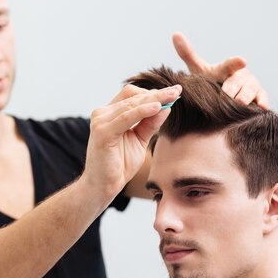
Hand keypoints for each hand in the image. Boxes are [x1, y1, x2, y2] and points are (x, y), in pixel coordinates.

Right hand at [82, 84, 182, 200]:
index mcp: (109, 114)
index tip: (174, 92)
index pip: (132, 95)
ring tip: (171, 96)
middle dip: (157, 93)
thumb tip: (166, 106)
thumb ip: (150, 123)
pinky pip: (126, 117)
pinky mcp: (102, 132)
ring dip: (154, 99)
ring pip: (131, 104)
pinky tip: (157, 107)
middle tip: (176, 90)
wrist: (104, 186)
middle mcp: (102, 114)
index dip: (153, 92)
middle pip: (132, 95)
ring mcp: (101, 121)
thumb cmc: (119, 165)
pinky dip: (143, 111)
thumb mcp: (139, 140)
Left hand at [172, 32, 268, 108]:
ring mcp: (251, 85)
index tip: (242, 61)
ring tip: (239, 102)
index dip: (235, 63)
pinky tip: (261, 108)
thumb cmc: (211, 82)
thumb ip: (188, 54)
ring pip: (251, 90)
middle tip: (227, 95)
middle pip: (239, 81)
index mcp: (227, 68)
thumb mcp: (199, 69)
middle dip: (233, 88)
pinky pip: (262, 99)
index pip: (230, 65)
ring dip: (245, 96)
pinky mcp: (260, 96)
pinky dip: (262, 102)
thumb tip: (175, 34)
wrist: (222, 98)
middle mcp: (241, 75)